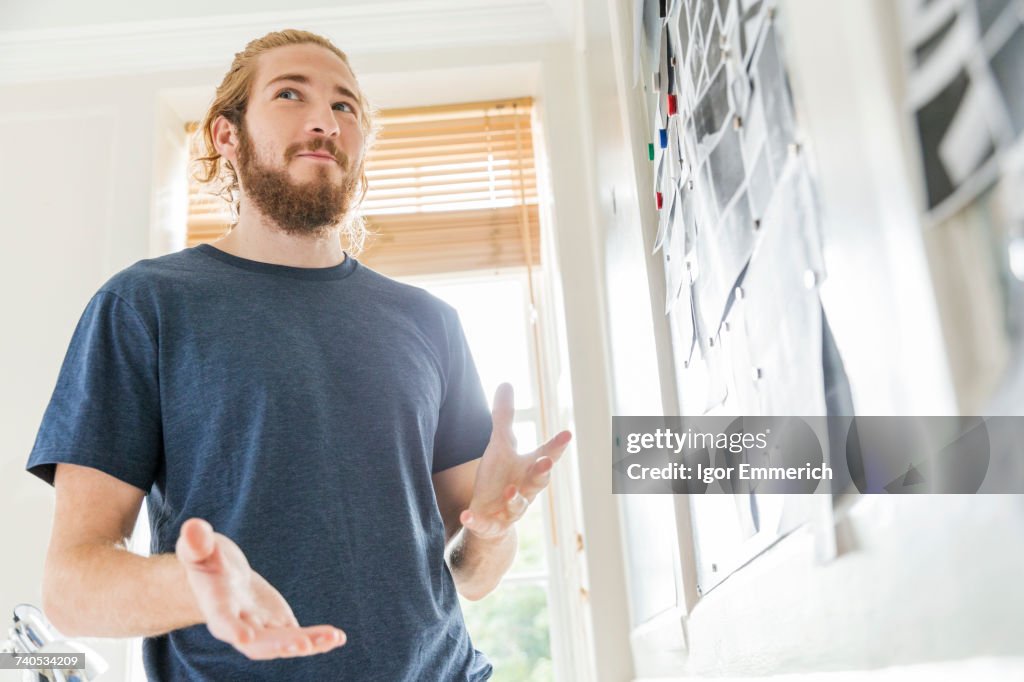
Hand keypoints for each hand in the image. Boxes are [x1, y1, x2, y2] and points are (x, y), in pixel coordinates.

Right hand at [176, 518, 345, 659]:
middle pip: (257, 642)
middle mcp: (239, 625)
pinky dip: (318, 640)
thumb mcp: (198, 547)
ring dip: (307, 643)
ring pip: (282, 643)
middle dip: (279, 644)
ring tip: (333, 638)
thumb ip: (196, 542)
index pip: (222, 620)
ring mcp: (261, 628)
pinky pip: (299, 638)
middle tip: (302, 644)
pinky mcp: (279, 625)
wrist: (219, 577)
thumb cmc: (206, 559)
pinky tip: (338, 638)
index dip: (232, 628)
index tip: (243, 636)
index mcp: (216, 606)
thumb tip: (193, 528)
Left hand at [459, 383, 571, 539]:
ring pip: (518, 506)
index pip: (546, 454)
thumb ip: (504, 417)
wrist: (491, 516)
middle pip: (538, 481)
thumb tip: (506, 382)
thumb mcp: (500, 445)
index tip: (567, 433)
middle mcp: (525, 489)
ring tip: (511, 490)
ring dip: (516, 498)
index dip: (557, 445)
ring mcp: (510, 509)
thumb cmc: (501, 476)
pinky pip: (486, 524)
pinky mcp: (493, 525)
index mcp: (529, 468)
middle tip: (546, 461)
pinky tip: (466, 516)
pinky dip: (477, 521)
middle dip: (543, 472)